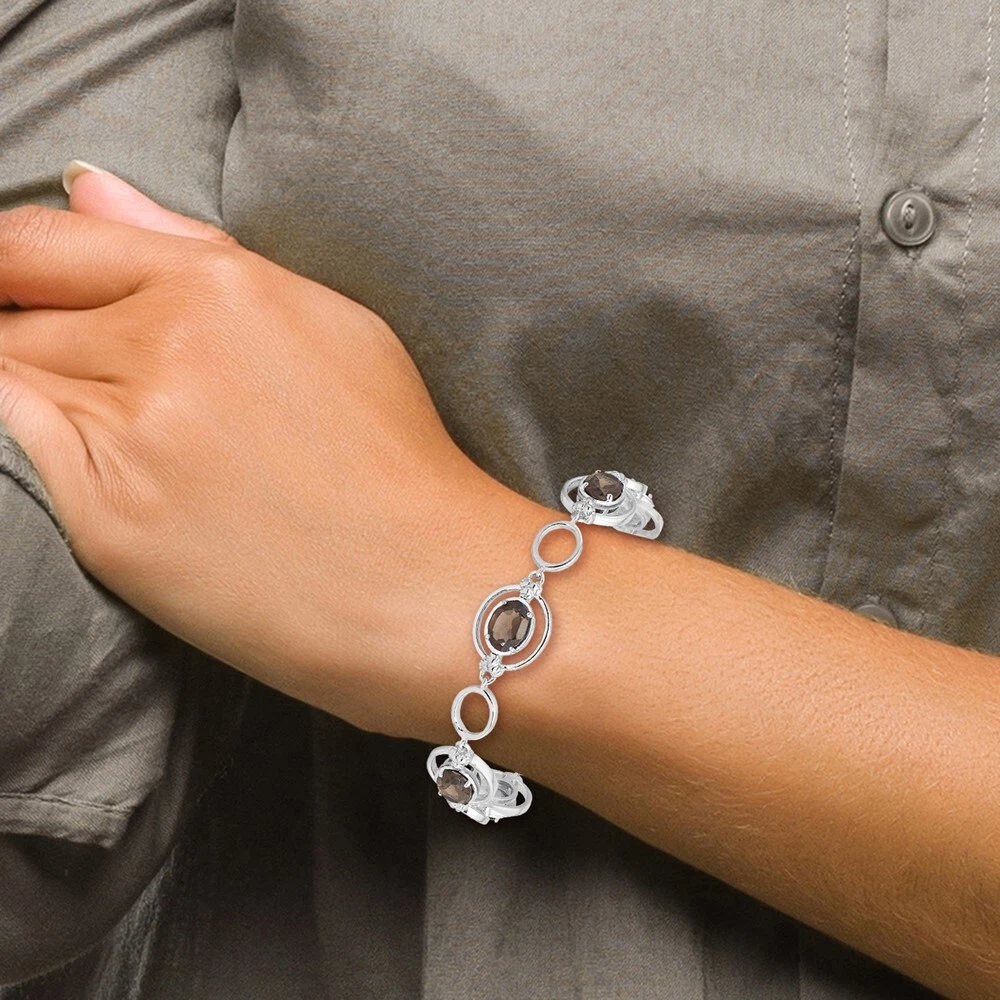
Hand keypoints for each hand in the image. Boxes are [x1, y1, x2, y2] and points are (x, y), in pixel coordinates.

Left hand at [0, 166, 545, 740]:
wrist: (427, 586)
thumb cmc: (396, 457)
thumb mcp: (329, 322)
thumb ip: (195, 249)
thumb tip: (91, 190)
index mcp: (220, 289)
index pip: (43, 242)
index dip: (12, 264)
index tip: (18, 289)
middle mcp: (165, 350)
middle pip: (17, 314)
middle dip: (31, 333)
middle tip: (108, 385)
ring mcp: (132, 439)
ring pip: (13, 382)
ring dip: (47, 395)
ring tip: (141, 438)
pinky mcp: (109, 526)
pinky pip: (27, 458)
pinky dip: (49, 452)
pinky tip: (128, 475)